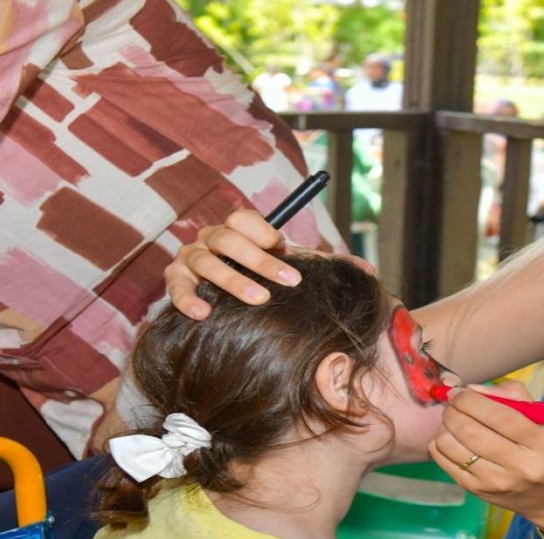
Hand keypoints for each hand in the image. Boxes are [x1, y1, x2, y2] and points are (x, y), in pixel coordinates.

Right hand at [166, 209, 374, 319]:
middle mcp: (209, 239)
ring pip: (207, 263)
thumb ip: (322, 266)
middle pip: (228, 239)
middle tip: (288, 281)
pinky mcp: (175, 281)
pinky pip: (176, 288)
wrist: (219, 307)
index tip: (282, 245)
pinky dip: (188, 299)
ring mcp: (189, 259)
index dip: (261, 229)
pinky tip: (205, 315)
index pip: (242, 217)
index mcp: (236, 231)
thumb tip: (369, 271)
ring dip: (232, 280)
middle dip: (259, 260)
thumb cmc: (260, 282)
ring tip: (257, 299)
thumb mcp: (289, 270)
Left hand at [429, 382, 543, 531]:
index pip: (500, 416)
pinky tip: (452, 438)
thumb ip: (513, 397)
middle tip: (454, 403)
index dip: (472, 400)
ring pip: (451, 446)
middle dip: (453, 410)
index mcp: (543, 444)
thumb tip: (471, 389)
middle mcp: (520, 467)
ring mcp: (496, 483)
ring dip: (444, 426)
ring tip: (454, 420)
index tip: (461, 392)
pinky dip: (440, 444)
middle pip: (470, 431)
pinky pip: (444, 463)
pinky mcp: (478, 492)